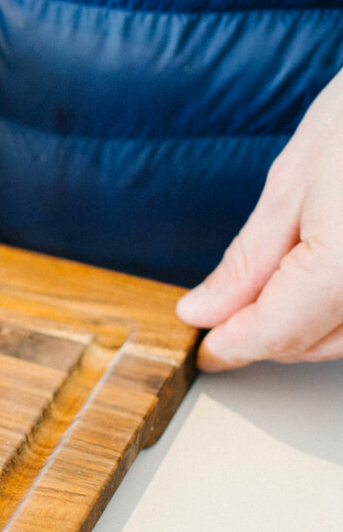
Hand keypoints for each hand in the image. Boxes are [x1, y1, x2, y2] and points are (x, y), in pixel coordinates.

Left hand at [176, 69, 342, 370]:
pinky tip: (313, 287)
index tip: (203, 348)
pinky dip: (339, 315)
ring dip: (305, 331)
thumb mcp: (292, 183)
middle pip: (315, 344)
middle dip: (265, 337)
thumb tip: (205, 310)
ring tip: (263, 298)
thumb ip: (249, 260)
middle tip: (222, 318)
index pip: (276, 332)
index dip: (231, 345)